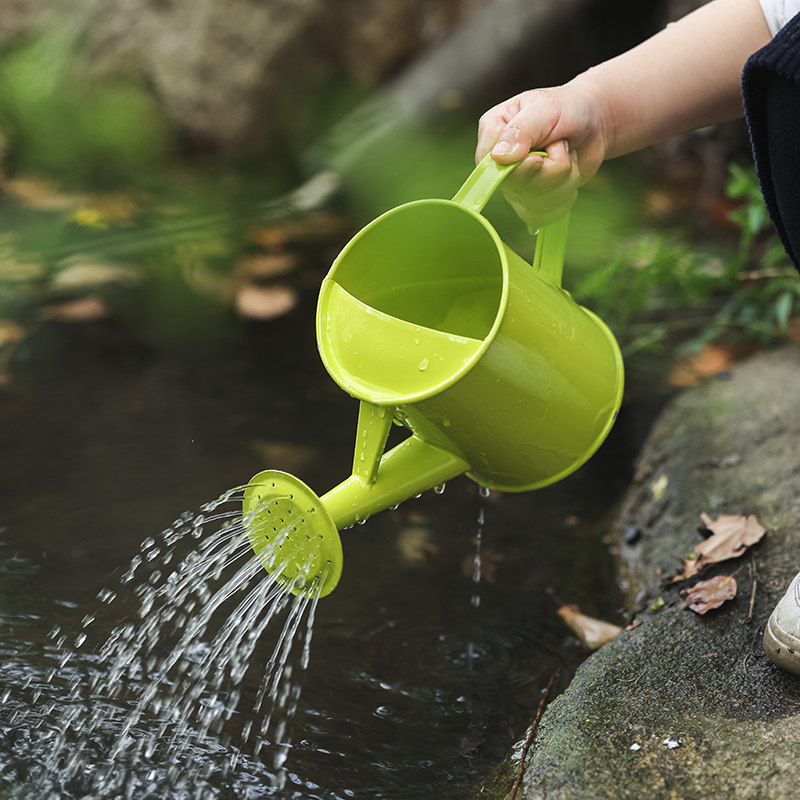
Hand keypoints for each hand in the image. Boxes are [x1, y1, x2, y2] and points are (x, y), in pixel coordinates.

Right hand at [476, 86, 608, 227]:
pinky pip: (544, 215)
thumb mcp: (544, 108)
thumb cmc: (567, 108)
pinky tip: (568, 175)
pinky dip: (565, 195)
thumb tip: (499, 157)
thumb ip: (520, 131)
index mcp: (494, 134)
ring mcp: (516, 185)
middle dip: (548, 170)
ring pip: (534, 203)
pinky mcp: (533, 201)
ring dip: (563, 179)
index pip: (487, 166)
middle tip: (560, 146)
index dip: (515, 168)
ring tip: (566, 155)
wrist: (596, 122)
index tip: (538, 156)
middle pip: (514, 188)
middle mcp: (500, 163)